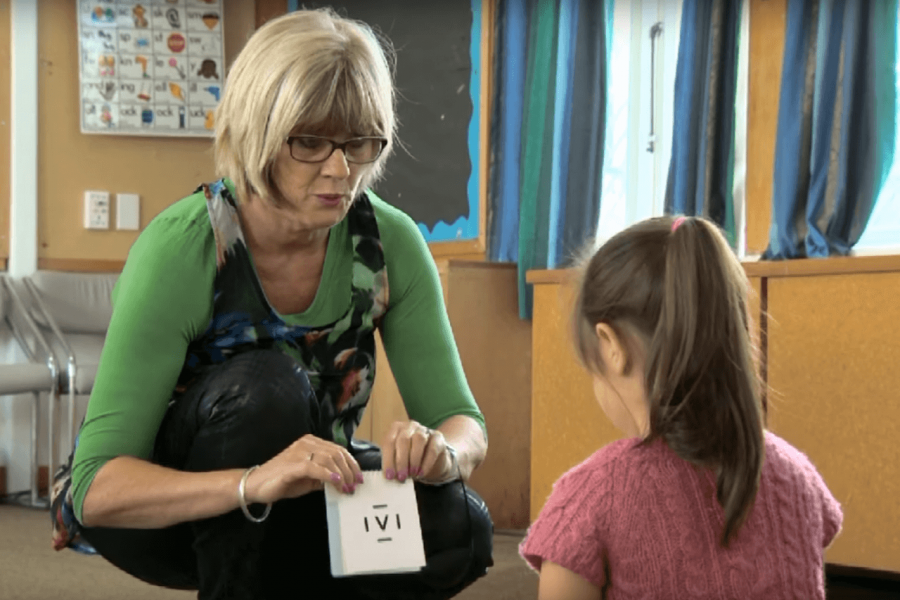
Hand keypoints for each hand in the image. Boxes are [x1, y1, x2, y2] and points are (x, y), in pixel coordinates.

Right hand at [244, 434, 363, 503]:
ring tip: (346, 488)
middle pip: (336, 453)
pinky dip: (327, 474)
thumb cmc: (282, 481)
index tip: (359, 478)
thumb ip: (324, 476)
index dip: (352, 464)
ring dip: (341, 475)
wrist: (256, 485)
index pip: (338, 449)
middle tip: (354, 486)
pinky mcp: (292, 465)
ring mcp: (298, 453)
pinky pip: (314, 467)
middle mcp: (306, 444)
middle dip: (349, 471)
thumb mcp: (308, 479)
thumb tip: (344, 482)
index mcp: (311, 443)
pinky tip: (335, 482)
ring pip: (328, 458)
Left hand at [381, 420, 455, 483]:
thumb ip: (392, 465)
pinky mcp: (438, 437)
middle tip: (401, 477)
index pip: (389, 442)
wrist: (429, 461)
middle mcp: (410, 426)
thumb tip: (390, 476)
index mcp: (396, 429)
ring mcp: (425, 430)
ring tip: (412, 474)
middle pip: (404, 439)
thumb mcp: (397, 460)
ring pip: (419, 440)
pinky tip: (422, 473)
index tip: (389, 476)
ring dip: (414, 460)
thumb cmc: (408, 459)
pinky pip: (432, 449)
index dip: (388, 460)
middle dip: (401, 460)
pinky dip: (426, 463)